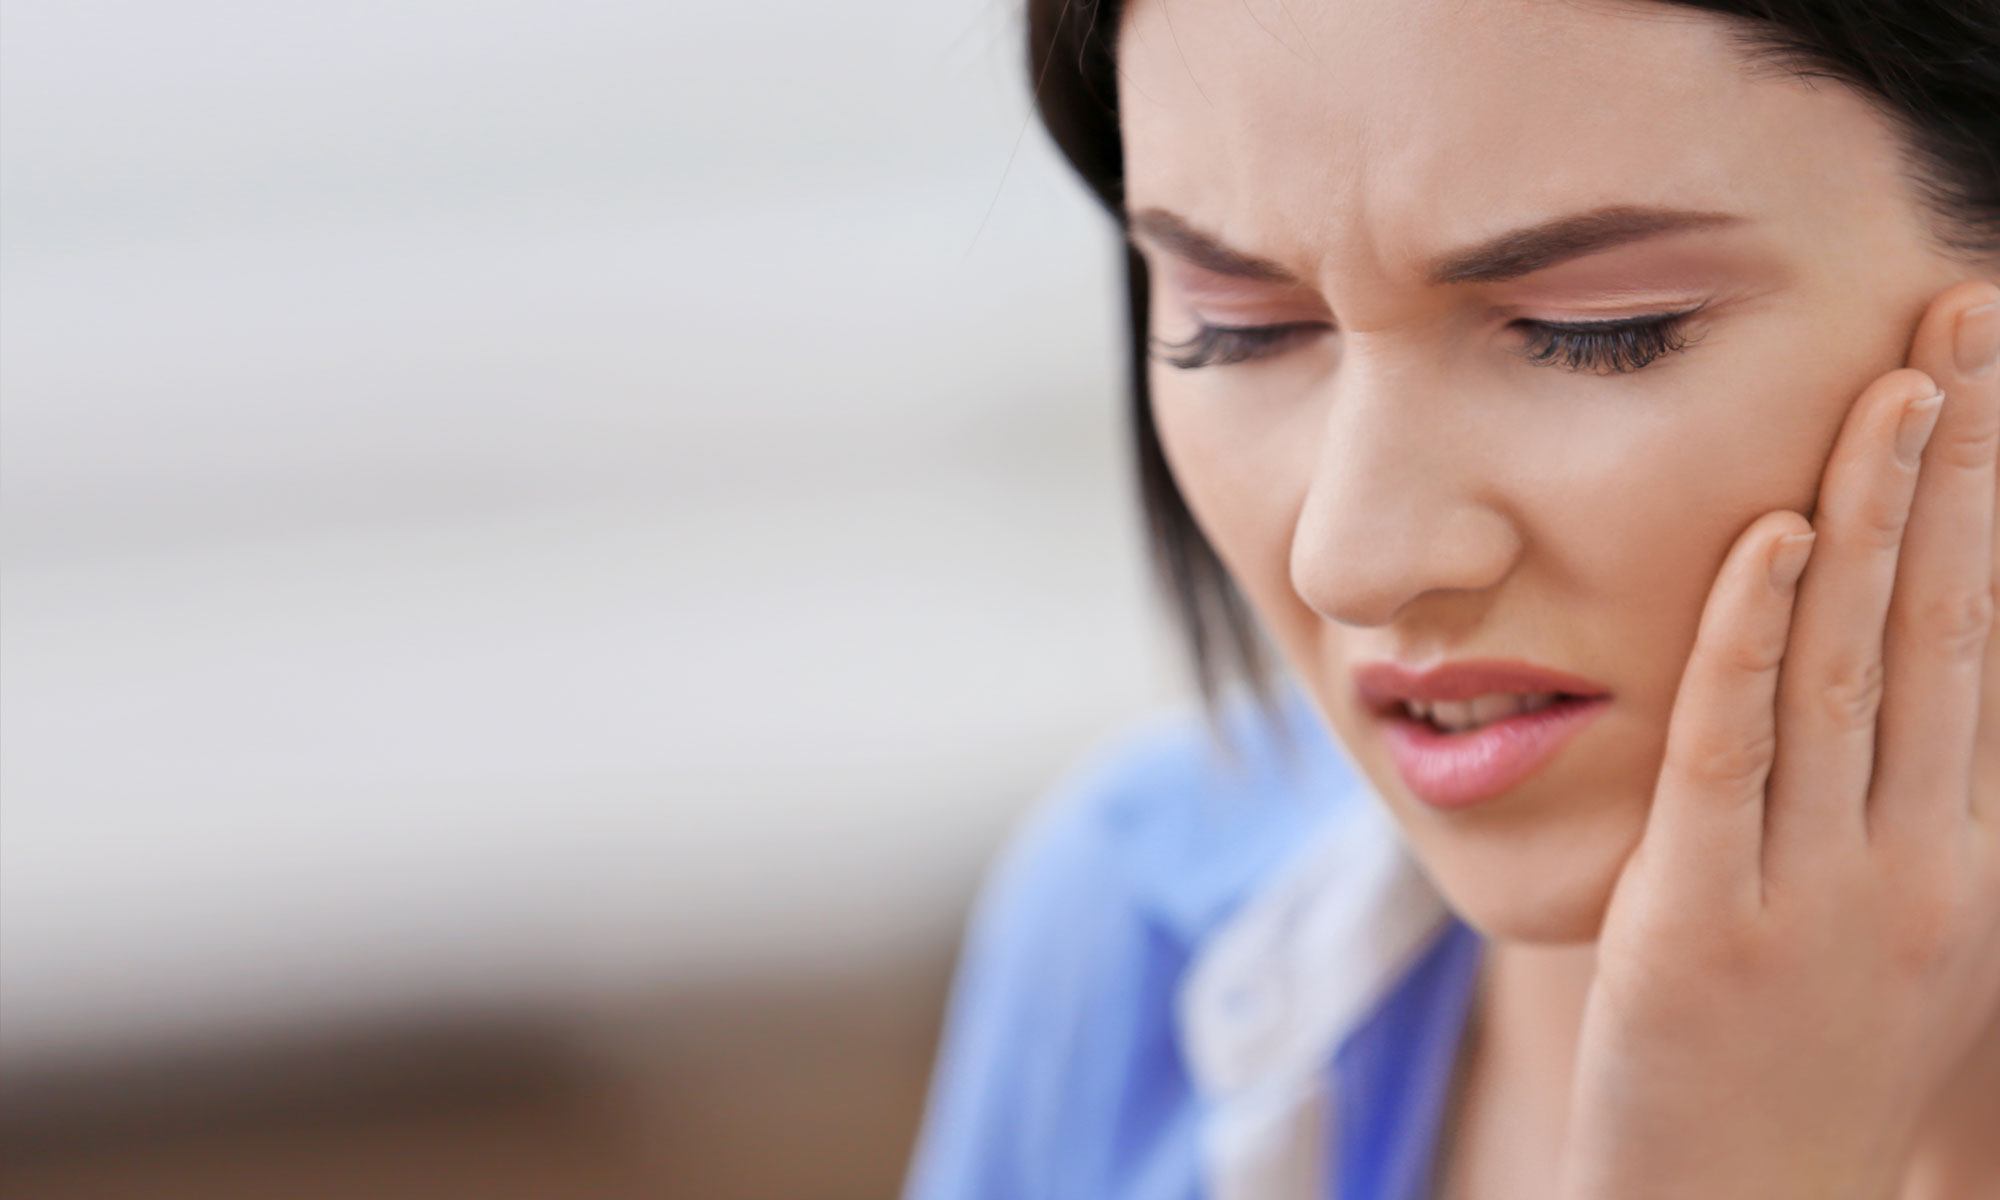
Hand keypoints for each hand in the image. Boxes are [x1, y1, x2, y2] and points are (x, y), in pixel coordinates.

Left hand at [1556, 279, 1999, 1199]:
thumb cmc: (1811, 1069)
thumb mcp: (1900, 938)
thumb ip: (1918, 808)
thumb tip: (1927, 668)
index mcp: (1976, 860)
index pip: (1995, 640)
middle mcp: (1924, 864)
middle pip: (1951, 624)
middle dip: (1966, 460)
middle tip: (1969, 306)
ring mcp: (1816, 894)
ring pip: (1856, 670)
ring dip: (1878, 515)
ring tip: (1893, 380)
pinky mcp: (1700, 925)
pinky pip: (1732, 756)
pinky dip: (1753, 638)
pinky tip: (1774, 534)